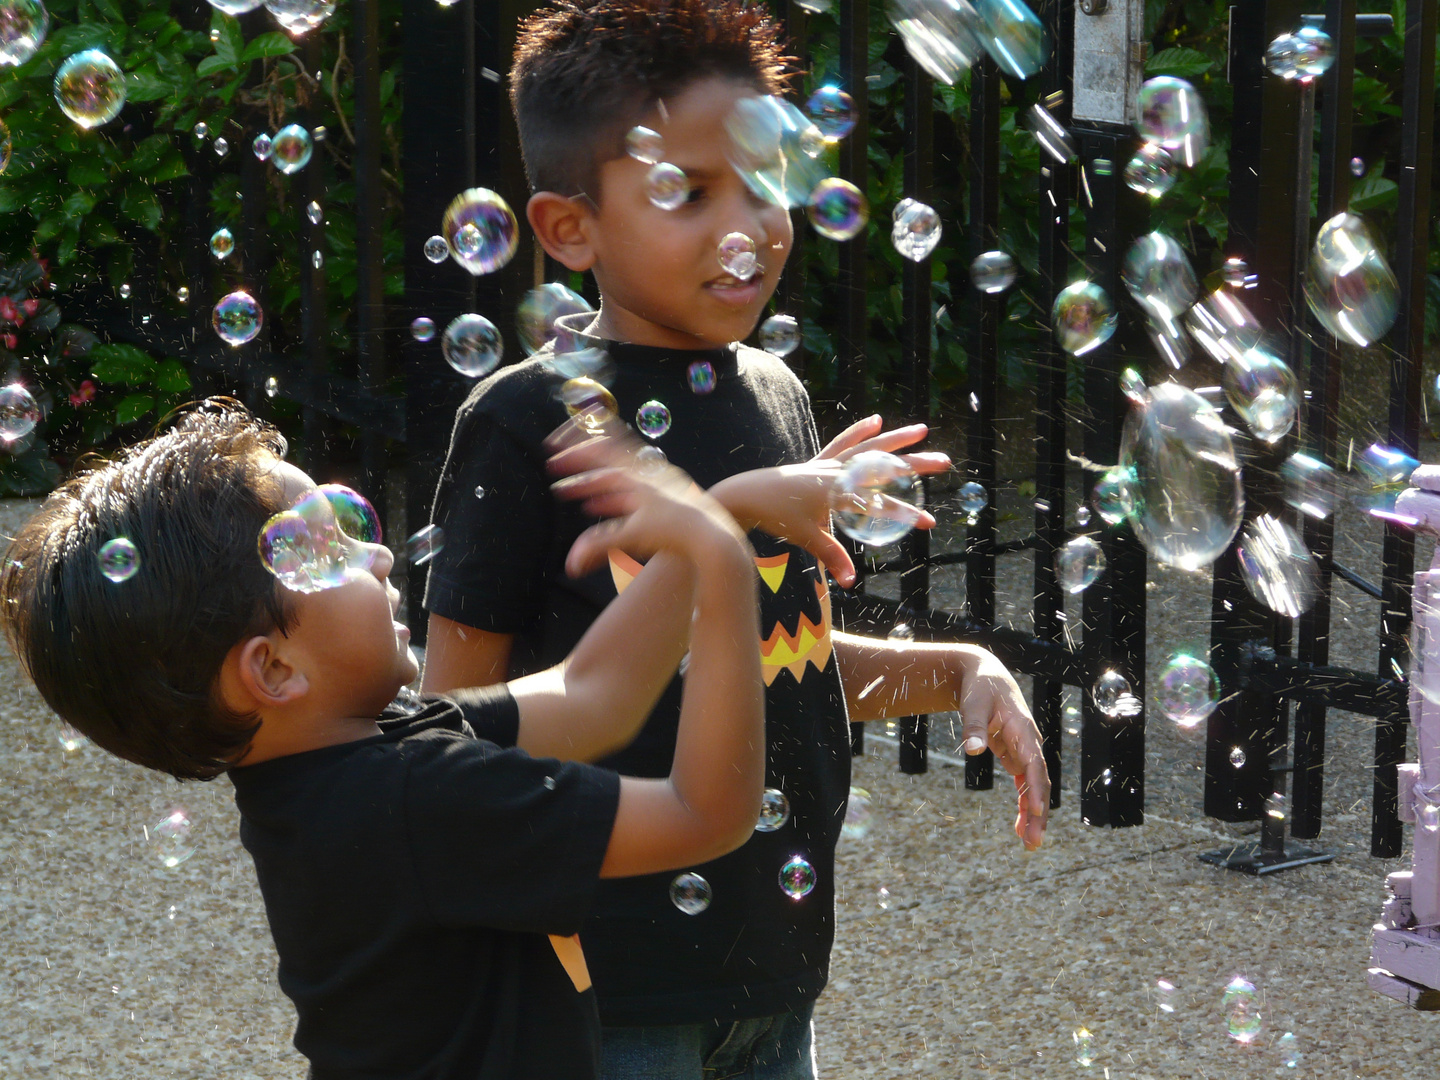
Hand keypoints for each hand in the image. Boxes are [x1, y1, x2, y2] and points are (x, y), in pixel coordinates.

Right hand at [545, 416, 748, 577]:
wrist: (715, 538)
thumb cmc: (676, 534)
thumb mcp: (633, 536)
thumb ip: (599, 546)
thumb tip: (570, 565)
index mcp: (638, 475)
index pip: (600, 451)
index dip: (573, 449)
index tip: (551, 447)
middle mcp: (648, 474)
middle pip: (606, 462)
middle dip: (577, 467)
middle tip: (554, 468)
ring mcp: (658, 486)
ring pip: (617, 479)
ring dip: (592, 484)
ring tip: (570, 492)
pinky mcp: (665, 500)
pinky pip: (629, 493)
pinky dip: (610, 497)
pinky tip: (599, 507)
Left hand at [712, 416, 950, 587]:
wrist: (745, 495)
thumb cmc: (776, 517)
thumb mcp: (807, 538)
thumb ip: (832, 557)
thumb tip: (851, 582)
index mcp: (838, 493)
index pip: (881, 506)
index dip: (906, 514)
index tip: (929, 521)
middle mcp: (837, 473)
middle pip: (884, 466)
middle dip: (915, 465)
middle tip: (943, 461)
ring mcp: (828, 464)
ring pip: (869, 448)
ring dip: (896, 438)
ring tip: (921, 429)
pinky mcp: (817, 462)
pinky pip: (843, 444)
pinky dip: (859, 432)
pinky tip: (875, 421)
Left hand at [956, 649, 1050, 850]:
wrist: (986, 676)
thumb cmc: (980, 688)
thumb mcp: (974, 704)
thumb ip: (974, 726)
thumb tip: (972, 749)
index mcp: (1023, 730)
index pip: (1034, 764)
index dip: (1036, 789)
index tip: (1035, 811)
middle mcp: (1029, 743)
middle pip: (1039, 782)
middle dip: (1037, 812)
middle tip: (1033, 842)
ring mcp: (1024, 752)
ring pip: (1033, 788)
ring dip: (1032, 814)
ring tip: (1029, 843)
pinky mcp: (1015, 757)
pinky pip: (1023, 785)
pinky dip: (1023, 804)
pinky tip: (1020, 826)